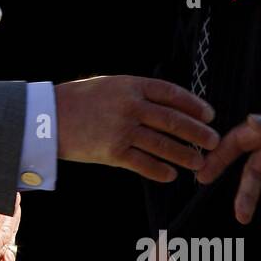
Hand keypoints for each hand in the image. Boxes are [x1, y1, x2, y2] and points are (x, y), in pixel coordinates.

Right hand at [55, 75, 217, 181]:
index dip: (193, 104)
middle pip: (173, 120)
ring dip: (184, 155)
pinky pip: (144, 164)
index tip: (209, 114)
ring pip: (163, 145)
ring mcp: (122, 130)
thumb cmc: (78, 100)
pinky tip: (171, 175)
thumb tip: (167, 106)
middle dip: (197, 132)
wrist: (46, 118)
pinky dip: (161, 171)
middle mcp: (129, 106)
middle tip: (213, 141)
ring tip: (198, 163)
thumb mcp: (108, 85)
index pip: (171, 93)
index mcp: (130, 85)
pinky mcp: (113, 152)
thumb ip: (135, 93)